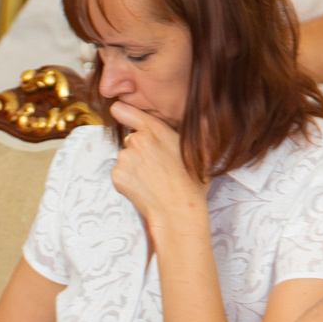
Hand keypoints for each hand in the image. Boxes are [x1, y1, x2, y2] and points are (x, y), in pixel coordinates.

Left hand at [107, 102, 205, 237]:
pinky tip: (144, 187)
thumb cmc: (191, 184)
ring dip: (134, 166)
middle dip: (140, 149)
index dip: (124, 112)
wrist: (178, 211)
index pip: (130, 113)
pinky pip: (119, 173)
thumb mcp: (199, 151)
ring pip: (125, 157)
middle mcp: (138, 141)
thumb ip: (195, 133)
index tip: (117, 110)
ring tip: (153, 179)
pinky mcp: (117, 175)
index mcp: (157, 131)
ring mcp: (125, 158)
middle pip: (131, 139)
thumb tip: (205, 118)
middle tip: (157, 166)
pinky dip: (127, 180)